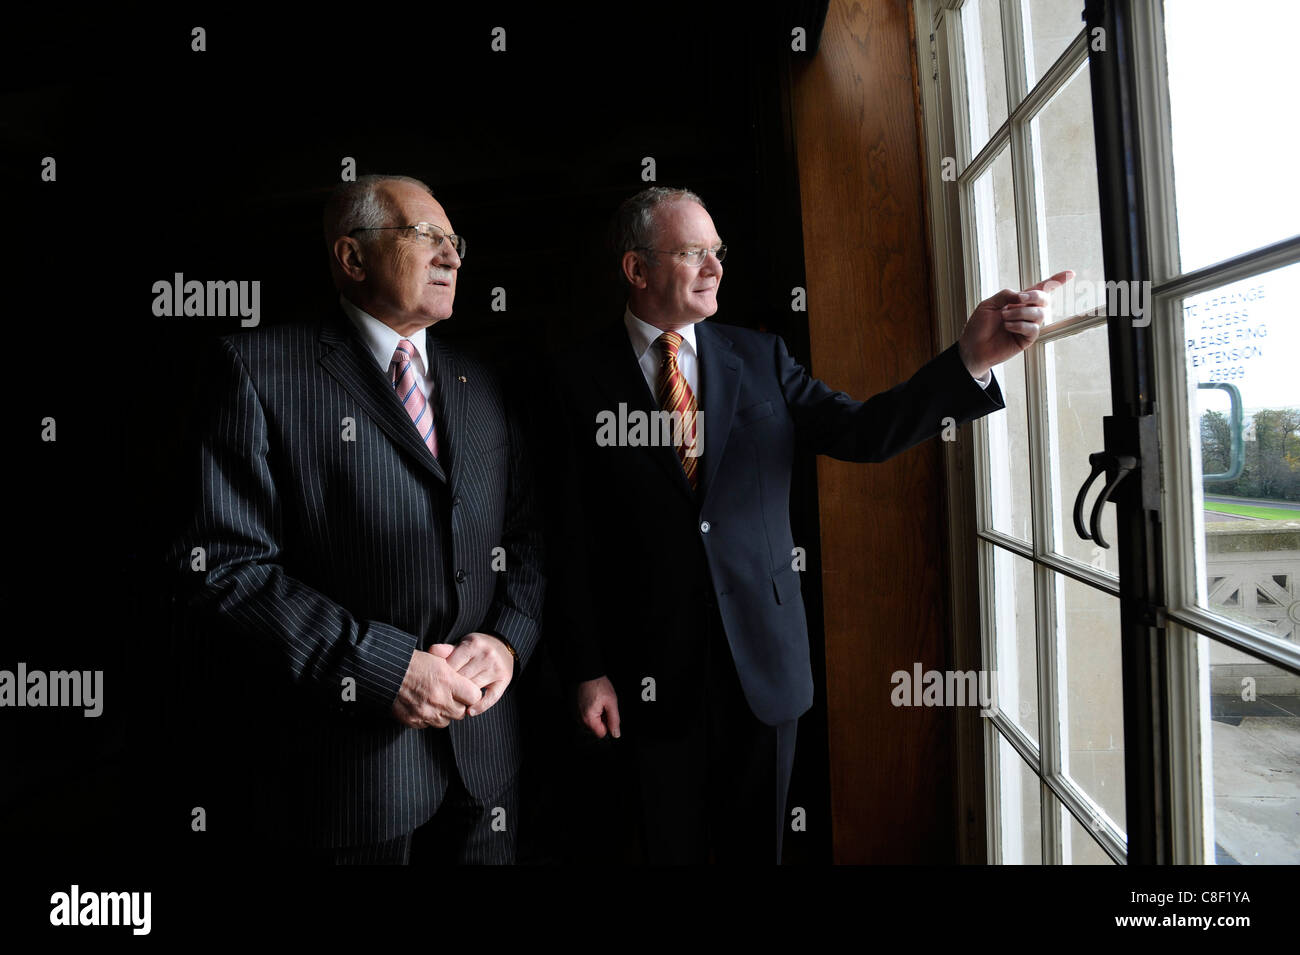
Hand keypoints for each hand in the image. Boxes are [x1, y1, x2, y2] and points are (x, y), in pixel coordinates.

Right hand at [391, 644, 481, 729]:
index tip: (467, 691)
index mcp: (447, 681)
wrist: (388, 671)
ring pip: (445, 721)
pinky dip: (428, 718)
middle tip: (450, 697)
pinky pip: (428, 725)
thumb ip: (456, 675)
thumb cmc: (414, 663)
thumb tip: (470, 685)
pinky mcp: (414, 720)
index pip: (474, 697)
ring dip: (443, 714)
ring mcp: (426, 712)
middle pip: (461, 712)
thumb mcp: (439, 660)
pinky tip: (423, 705)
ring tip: (435, 701)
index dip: (471, 694)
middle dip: (458, 705)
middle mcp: (439, 699)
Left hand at [443, 632, 514, 716]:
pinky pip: (491, 697)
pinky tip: (470, 711)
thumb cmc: (478, 647)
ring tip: (452, 703)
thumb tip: (432, 651)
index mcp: (473, 645)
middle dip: (451, 687)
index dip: (443, 676)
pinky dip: (480, 706)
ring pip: (474, 689)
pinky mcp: (504, 680)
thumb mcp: (463, 644)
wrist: (503, 645)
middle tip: (442, 695)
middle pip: (462, 678)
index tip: (437, 683)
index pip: (452, 665)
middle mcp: (486, 655)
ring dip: (463, 698)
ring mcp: (496, 668)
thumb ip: (447, 650)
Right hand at [577, 676, 620, 738]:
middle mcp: (579, 719)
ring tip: (597, 701)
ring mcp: (575, 714)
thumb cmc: (598, 684)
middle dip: (601, 719)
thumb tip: (616, 734)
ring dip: (595, 715)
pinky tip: (591, 700)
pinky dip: (589, 710)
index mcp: (589, 719)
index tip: (608, 713)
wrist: (585, 672)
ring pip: (590, 722)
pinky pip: (584, 715)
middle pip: (595, 728)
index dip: (608, 724)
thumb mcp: (611, 701)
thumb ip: (614, 720)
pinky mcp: (574, 709)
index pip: (601, 734)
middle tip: (603, 705)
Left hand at [957, 270, 1073, 378]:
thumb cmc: (978, 326)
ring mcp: (1027, 325)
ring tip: (1004, 318)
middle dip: (1035, 296)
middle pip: (1044, 299)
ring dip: (1022, 313)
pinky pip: (1033, 328)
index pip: (1041, 288)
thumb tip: (1022, 295)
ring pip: (1040, 314)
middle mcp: (1025, 312)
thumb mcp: (988, 305)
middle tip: (1020, 299)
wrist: (972, 347)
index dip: (1056, 281)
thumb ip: (1006, 296)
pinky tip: (1008, 327)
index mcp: (1018, 301)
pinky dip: (1020, 325)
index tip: (1071, 273)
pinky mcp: (1026, 339)